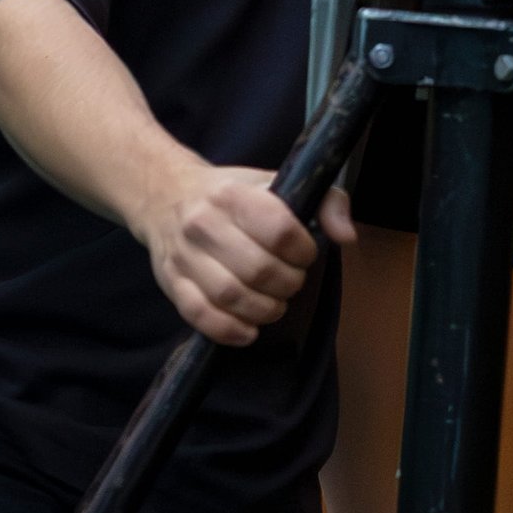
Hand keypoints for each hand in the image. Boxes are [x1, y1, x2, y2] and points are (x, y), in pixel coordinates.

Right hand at [138, 156, 320, 346]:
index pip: (279, 229)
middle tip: (292, 281)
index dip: (303, 250)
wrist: (165, 194)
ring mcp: (185, 255)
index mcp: (234, 193)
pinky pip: (200, 316)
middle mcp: (204, 222)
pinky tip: (249, 330)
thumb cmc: (231, 194)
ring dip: (264, 310)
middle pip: (258, 269)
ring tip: (275, 304)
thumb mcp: (276, 182)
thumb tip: (347, 236)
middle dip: (288, 284)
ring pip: (231, 296)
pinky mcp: (172, 283)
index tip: (305, 254)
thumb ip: (324, 201)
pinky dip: (230, 330)